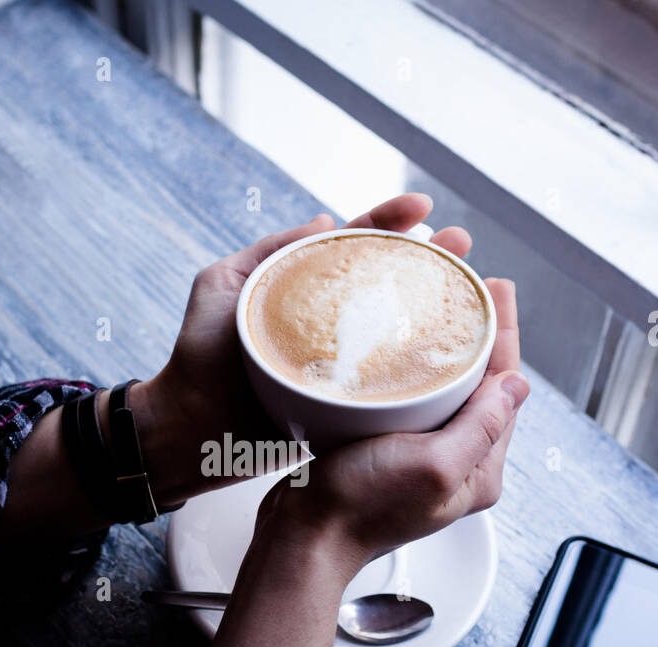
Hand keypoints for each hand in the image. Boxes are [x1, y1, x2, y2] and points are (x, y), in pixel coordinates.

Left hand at [135, 193, 472, 504]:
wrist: (186, 430)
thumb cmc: (196, 357)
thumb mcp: (220, 286)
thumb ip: (268, 252)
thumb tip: (326, 222)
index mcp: (301, 289)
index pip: (351, 245)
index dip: (387, 221)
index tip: (421, 206)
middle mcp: (326, 322)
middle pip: (387, 282)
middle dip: (429, 260)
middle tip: (463, 245)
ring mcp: (339, 362)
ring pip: (396, 329)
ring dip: (436, 307)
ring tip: (471, 287)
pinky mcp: (345, 403)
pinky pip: (389, 382)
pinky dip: (421, 367)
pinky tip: (451, 353)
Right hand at [261, 278, 526, 565]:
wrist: (303, 538)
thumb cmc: (361, 508)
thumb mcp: (433, 465)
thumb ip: (481, 427)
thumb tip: (517, 386)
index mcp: (478, 471)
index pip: (505, 391)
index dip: (506, 336)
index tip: (498, 290)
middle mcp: (455, 466)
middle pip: (480, 388)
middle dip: (482, 337)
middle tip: (474, 288)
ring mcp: (420, 459)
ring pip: (446, 393)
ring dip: (448, 351)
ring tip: (443, 308)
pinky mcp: (387, 453)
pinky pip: (412, 403)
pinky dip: (413, 371)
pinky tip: (400, 350)